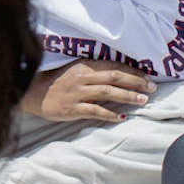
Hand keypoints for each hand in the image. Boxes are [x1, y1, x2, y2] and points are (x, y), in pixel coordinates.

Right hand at [22, 60, 154, 123]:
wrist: (31, 93)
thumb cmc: (55, 82)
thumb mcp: (73, 71)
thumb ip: (93, 72)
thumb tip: (119, 76)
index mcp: (83, 66)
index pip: (112, 66)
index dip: (132, 71)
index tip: (147, 76)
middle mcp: (81, 78)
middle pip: (114, 78)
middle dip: (135, 82)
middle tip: (151, 88)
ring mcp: (77, 93)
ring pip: (108, 93)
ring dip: (127, 97)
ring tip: (142, 101)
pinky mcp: (72, 108)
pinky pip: (95, 111)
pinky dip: (110, 114)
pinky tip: (122, 117)